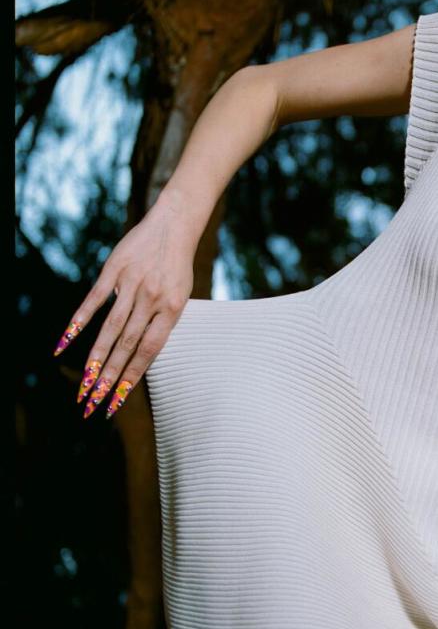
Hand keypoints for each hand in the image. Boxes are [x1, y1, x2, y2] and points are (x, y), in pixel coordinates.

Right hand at [52, 202, 197, 419]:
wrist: (174, 225)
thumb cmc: (177, 265)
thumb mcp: (180, 295)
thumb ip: (162, 321)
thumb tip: (143, 353)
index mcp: (172, 310)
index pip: (149, 352)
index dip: (132, 378)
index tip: (117, 401)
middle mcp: (152, 300)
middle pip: (127, 346)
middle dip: (110, 378)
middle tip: (94, 403)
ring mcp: (132, 285)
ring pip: (111, 329)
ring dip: (96, 359)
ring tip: (85, 383)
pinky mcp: (115, 270)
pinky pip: (94, 300)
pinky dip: (79, 322)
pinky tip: (65, 343)